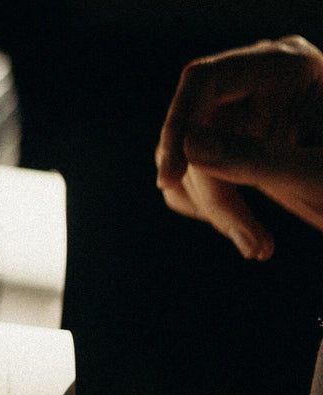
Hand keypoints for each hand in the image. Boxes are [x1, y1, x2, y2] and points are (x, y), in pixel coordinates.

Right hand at [155, 36, 322, 259]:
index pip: (203, 80)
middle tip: (248, 240)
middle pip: (192, 127)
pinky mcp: (235, 149)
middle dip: (211, 189)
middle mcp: (257, 84)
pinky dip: (210, 211)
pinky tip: (248, 233)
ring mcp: (244, 116)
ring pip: (188, 159)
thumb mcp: (320, 174)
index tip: (170, 178)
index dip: (177, 126)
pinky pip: (194, 178)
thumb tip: (189, 147)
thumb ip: (255, 159)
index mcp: (287, 66)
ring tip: (257, 245)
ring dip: (213, 209)